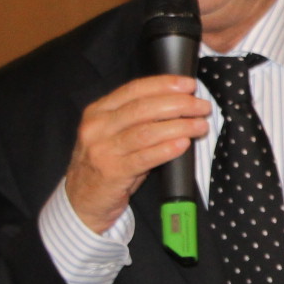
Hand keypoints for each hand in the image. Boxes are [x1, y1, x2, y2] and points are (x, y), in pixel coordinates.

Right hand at [62, 75, 210, 233]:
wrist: (81, 199)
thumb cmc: (105, 163)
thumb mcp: (113, 134)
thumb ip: (137, 119)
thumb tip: (179, 104)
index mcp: (98, 111)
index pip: (134, 89)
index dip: (164, 84)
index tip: (189, 85)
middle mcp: (98, 127)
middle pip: (143, 108)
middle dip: (178, 104)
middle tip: (201, 107)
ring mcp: (103, 150)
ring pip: (146, 131)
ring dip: (179, 126)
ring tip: (200, 125)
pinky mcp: (112, 172)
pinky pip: (145, 157)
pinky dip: (167, 149)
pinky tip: (183, 144)